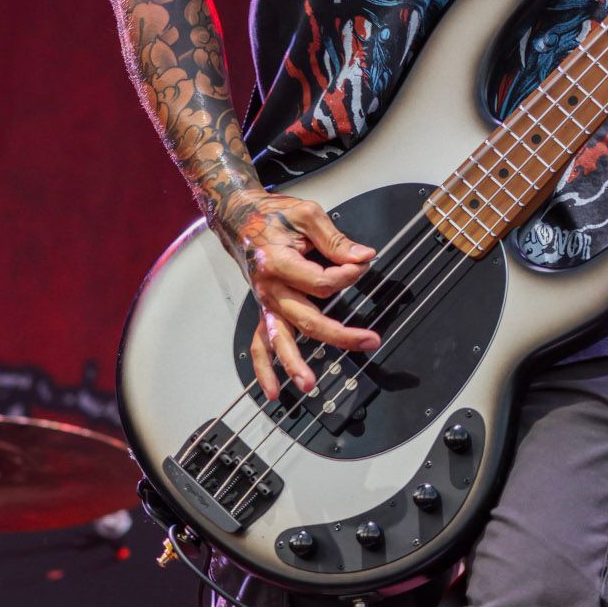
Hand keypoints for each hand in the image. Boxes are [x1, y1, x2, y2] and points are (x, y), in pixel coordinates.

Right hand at [223, 191, 378, 400]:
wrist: (239, 218)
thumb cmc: (272, 215)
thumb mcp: (307, 215)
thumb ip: (335, 239)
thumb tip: (362, 256)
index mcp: (278, 262)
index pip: (320, 282)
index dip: (347, 274)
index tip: (361, 264)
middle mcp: (270, 288)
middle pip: (307, 318)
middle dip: (339, 334)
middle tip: (368, 340)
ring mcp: (266, 303)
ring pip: (280, 338)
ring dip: (293, 364)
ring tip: (309, 384)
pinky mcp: (265, 310)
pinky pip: (260, 343)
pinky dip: (264, 369)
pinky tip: (273, 391)